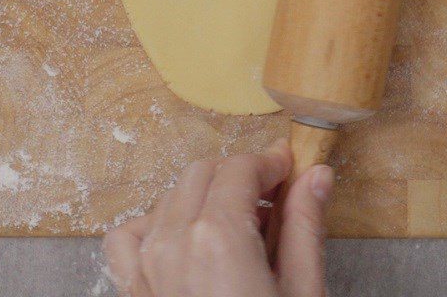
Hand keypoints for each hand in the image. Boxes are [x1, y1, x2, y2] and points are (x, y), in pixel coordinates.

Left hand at [104, 139, 332, 296]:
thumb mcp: (302, 295)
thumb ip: (306, 226)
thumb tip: (317, 176)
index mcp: (218, 237)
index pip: (241, 168)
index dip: (270, 163)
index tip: (290, 169)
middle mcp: (173, 242)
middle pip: (203, 172)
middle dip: (240, 175)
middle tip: (274, 198)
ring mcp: (145, 267)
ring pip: (169, 196)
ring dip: (203, 195)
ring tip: (238, 224)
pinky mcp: (133, 291)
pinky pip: (129, 235)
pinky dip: (154, 224)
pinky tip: (184, 241)